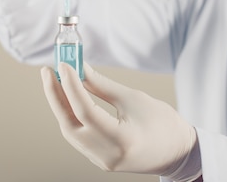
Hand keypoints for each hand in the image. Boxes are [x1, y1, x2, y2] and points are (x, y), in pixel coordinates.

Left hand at [41, 62, 201, 180]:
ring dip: (61, 106)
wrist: (178, 152)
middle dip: (56, 96)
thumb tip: (80, 70)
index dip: (71, 86)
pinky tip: (68, 99)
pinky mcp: (100, 161)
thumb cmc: (163, 123)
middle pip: (69, 124)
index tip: (63, 65)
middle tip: (48, 72)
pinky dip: (70, 116)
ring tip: (57, 81)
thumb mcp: (134, 98)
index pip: (85, 111)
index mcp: (122, 140)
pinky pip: (78, 137)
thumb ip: (103, 86)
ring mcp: (102, 161)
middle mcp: (108, 155)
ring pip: (70, 132)